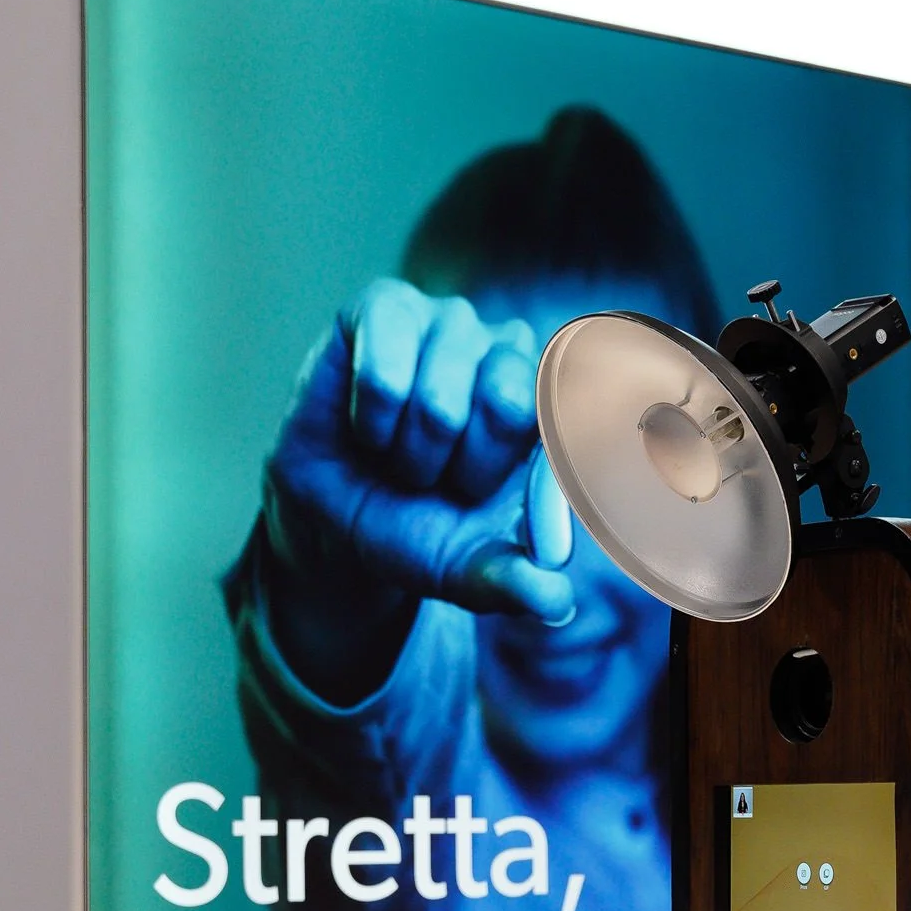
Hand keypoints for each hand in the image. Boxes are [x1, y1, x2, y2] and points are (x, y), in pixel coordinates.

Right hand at [261, 279, 575, 701]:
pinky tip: (366, 426)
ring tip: (400, 456)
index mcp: (551, 406)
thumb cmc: (419, 530)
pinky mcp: (385, 307)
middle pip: (508, 404)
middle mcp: (510, 352)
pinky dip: (371, 422)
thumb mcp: (468, 570)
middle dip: (464, 468)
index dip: (553, 489)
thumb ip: (512, 583)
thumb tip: (556, 603)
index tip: (549, 551)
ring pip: (440, 401)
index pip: (575, 421)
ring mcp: (449, 322)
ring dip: (411, 453)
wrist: (334, 519)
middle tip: (440, 481)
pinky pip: (385, 376)